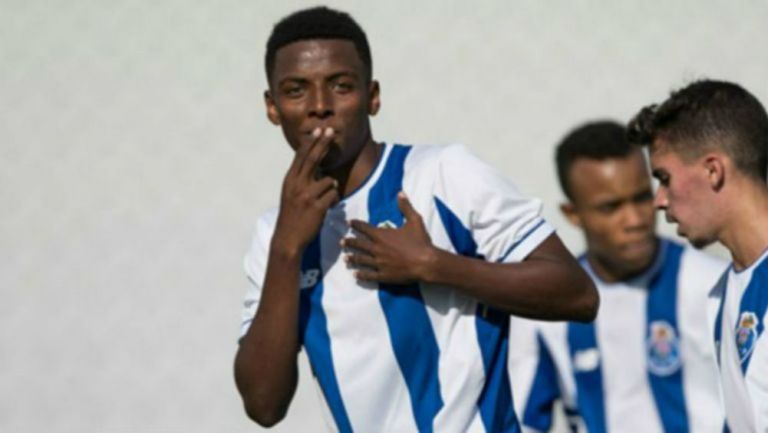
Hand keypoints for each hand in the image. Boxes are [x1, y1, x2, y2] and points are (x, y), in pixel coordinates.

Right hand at [273, 127, 339, 252]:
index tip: (318, 130)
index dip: (311, 143)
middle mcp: (297, 185)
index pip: (301, 157)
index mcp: (290, 180)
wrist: (288, 238)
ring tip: (322, 201)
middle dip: (323, 143)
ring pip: (329, 181)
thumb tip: (315, 165)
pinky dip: (333, 201)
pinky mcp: (317, 206)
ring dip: (330, 189)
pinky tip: (325, 208)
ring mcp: (307, 195)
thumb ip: (301, 179)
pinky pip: (333, 195)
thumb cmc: (292, 215)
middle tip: (331, 131)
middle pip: (313, 159)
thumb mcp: (291, 193)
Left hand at [342, 192, 436, 283]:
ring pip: (361, 260)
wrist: (427, 263)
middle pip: (359, 244)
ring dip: (352, 258)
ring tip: (345, 258)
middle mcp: (377, 249)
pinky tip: (356, 275)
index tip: (349, 223)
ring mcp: (379, 263)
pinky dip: (361, 275)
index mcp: (382, 235)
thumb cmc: (420, 241)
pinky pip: (369, 275)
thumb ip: (405, 207)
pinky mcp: (384, 275)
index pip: (365, 228)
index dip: (356, 224)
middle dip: (349, 242)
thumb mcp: (414, 220)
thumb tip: (400, 193)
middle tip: (341, 242)